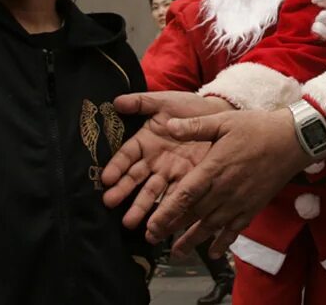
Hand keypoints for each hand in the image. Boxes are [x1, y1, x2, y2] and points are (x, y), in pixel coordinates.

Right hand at [102, 92, 232, 227]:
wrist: (219, 116)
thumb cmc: (189, 108)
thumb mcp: (165, 102)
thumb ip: (141, 102)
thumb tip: (116, 101)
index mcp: (145, 142)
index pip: (126, 156)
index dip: (116, 166)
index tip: (106, 178)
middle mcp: (154, 161)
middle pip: (135, 178)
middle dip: (123, 191)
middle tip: (110, 203)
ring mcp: (169, 173)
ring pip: (152, 192)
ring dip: (140, 207)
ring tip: (130, 222)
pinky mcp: (188, 182)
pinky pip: (176, 197)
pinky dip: (168, 210)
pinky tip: (160, 223)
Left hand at [145, 108, 316, 256]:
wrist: (293, 140)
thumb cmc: (257, 128)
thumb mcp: (224, 121)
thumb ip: (195, 126)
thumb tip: (168, 126)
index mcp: (214, 169)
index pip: (185, 196)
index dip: (166, 214)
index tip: (151, 227)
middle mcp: (224, 190)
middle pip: (193, 215)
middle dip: (171, 229)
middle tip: (152, 239)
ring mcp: (239, 201)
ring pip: (211, 226)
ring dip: (192, 240)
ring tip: (176, 252)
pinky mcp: (253, 206)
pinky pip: (235, 229)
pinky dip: (223, 242)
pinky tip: (213, 251)